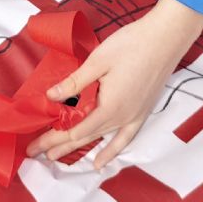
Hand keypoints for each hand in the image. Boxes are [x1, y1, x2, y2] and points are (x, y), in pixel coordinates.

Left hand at [28, 0, 202, 169]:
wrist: (166, 38)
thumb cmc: (132, 44)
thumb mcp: (98, 61)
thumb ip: (75, 82)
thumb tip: (51, 96)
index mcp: (109, 106)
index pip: (75, 130)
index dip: (53, 138)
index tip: (36, 144)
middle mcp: (122, 117)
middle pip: (84, 137)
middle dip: (59, 146)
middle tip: (38, 153)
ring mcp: (133, 117)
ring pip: (100, 138)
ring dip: (77, 149)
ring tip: (57, 158)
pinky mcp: (142, 112)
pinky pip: (124, 139)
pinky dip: (111, 152)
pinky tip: (100, 163)